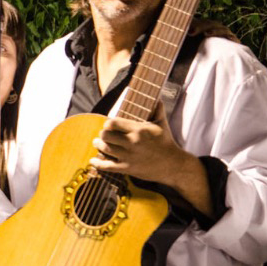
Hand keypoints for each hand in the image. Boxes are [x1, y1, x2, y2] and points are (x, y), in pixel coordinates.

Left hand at [89, 104, 211, 216]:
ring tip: (98, 143)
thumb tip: (157, 97)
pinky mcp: (127, 168)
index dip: (107, 124)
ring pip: (105, 149)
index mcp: (138, 130)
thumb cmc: (166, 142)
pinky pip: (107, 166)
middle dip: (102, 134)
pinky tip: (93, 160)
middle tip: (103, 135)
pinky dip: (97, 163)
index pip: (113, 123)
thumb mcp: (162, 124)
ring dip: (99, 145)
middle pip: (105, 136)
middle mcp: (132, 142)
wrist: (173, 165)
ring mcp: (129, 156)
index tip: (109, 125)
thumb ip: (157, 109)